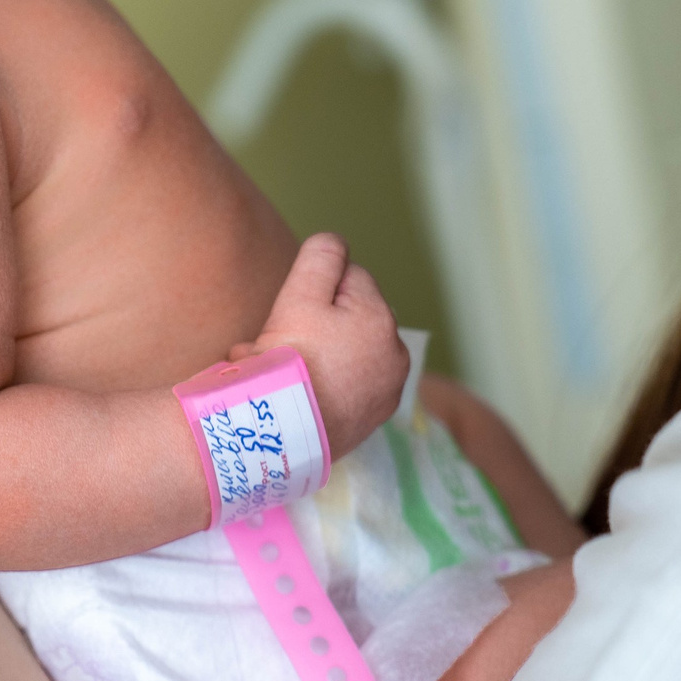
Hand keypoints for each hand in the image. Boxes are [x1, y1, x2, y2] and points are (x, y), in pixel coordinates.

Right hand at [233, 234, 407, 458]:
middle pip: (349, 316)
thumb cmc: (292, 362)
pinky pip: (350, 384)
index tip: (293, 316)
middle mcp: (395, 352)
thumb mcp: (300, 294)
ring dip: (323, 352)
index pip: (347, 277)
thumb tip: (337, 244)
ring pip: (349, 350)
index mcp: (382, 317)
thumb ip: (322, 257)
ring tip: (289, 372)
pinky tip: (305, 393)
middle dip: (319, 323)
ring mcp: (387, 389)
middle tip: (284, 345)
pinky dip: (331, 382)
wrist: (286, 435)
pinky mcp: (374, 418)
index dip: (313, 291)